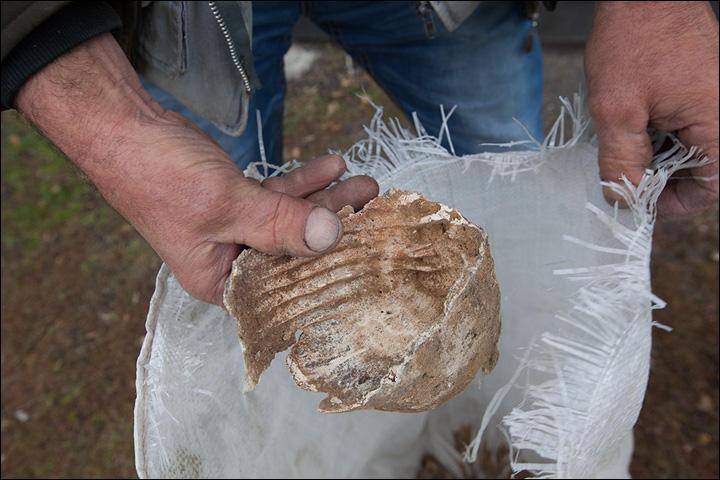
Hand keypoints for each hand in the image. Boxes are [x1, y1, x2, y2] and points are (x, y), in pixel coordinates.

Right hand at [14, 33, 378, 305]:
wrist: (126, 130)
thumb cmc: (159, 177)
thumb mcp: (228, 206)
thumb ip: (281, 224)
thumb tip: (331, 238)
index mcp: (221, 282)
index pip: (285, 290)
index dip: (328, 274)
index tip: (367, 256)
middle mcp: (231, 261)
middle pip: (296, 251)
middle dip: (336, 227)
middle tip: (375, 207)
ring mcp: (237, 230)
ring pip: (292, 219)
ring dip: (326, 199)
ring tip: (364, 183)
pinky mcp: (240, 201)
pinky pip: (280, 197)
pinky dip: (304, 182)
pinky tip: (331, 166)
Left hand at [585, 1, 718, 219]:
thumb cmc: (632, 41)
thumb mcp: (616, 111)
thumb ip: (621, 161)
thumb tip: (623, 199)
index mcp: (717, 121)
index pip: (712, 185)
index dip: (676, 203)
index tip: (642, 205)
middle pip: (700, 168)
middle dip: (661, 180)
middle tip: (624, 181)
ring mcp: (714, 98)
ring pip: (689, 148)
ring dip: (656, 157)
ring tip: (622, 152)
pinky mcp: (700, 87)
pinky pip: (684, 125)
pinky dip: (658, 135)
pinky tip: (630, 130)